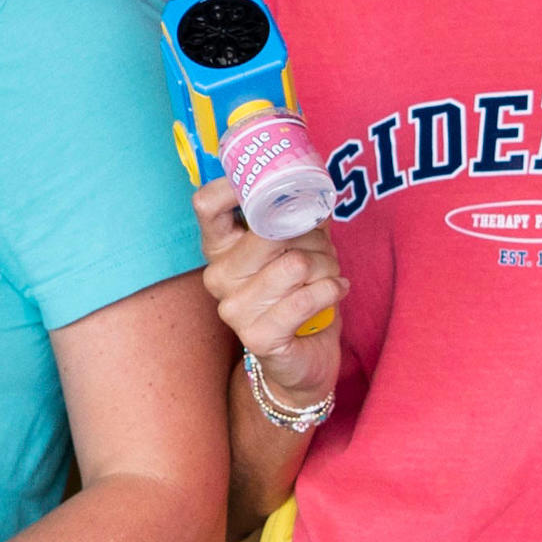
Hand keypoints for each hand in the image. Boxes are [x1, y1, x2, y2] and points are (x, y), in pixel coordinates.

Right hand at [193, 176, 345, 406]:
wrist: (303, 358)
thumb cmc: (298, 293)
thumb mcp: (296, 246)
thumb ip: (297, 214)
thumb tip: (312, 184)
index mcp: (220, 247)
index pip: (207, 204)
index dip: (235, 186)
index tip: (271, 183)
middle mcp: (218, 276)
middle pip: (268, 232)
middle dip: (311, 236)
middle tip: (323, 248)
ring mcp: (234, 309)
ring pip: (294, 263)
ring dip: (326, 265)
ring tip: (328, 274)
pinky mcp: (257, 337)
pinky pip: (305, 298)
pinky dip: (330, 289)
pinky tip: (335, 290)